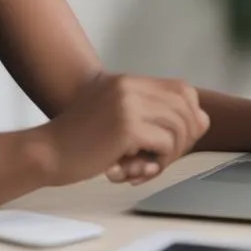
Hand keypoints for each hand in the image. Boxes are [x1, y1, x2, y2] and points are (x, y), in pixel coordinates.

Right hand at [37, 74, 209, 186]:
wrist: (46, 152)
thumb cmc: (80, 142)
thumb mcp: (117, 117)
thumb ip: (152, 114)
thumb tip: (204, 120)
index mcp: (127, 81)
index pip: (182, 89)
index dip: (189, 115)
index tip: (178, 139)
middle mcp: (129, 86)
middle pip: (186, 107)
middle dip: (185, 138)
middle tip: (162, 158)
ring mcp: (127, 104)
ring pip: (179, 127)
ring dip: (171, 153)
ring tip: (147, 165)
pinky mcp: (126, 126)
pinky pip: (165, 143)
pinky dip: (159, 161)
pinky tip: (135, 169)